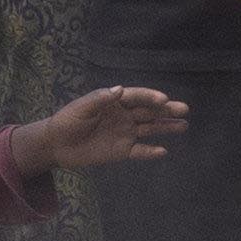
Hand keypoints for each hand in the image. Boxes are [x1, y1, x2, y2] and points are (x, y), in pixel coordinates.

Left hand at [9, 81, 194, 177]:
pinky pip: (140, 151)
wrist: (56, 145)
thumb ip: (99, 99)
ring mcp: (125, 133)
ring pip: (150, 129)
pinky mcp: (122, 151)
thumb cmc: (67, 121)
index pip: (137, 97)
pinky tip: (163, 151)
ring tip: (184, 125)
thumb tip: (120, 89)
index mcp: (115, 102)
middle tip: (184, 109)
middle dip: (167, 110)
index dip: (150, 97)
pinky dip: (151, 151)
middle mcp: (124, 116)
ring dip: (166, 127)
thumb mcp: (80, 108)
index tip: (164, 99)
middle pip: (149, 112)